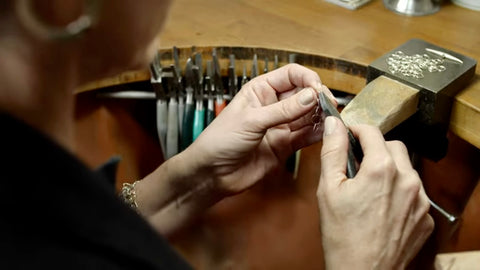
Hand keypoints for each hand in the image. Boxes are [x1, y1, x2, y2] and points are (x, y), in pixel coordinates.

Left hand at [183, 64, 334, 194]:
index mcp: (260, 90)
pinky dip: (317, 133)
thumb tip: (311, 96)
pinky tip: (326, 132)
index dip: (307, 79)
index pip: (291, 75)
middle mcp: (273, 105)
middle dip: (318, 98)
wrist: (212, 173)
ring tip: (332, 119)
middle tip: (329, 106)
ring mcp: (280, 126)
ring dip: (321, 116)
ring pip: (308, 116)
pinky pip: (306, 136)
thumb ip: (283, 110)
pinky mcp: (285, 145)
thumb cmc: (220, 140)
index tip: (318, 90)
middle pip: (304, 94)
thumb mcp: (251, 121)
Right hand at [317, 117, 433, 268]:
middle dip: (375, 148)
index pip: (372, 132)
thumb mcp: (328, 188)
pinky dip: (399, 191)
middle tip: (357, 162)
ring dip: (389, 169)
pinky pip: (414, 193)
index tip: (348, 135)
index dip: (356, 130)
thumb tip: (333, 125)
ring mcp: (420, 200)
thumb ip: (333, 151)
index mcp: (382, 169)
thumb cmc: (342, 236)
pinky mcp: (425, 217)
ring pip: (406, 169)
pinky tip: (382, 206)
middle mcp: (407, 180)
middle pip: (393, 146)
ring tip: (369, 188)